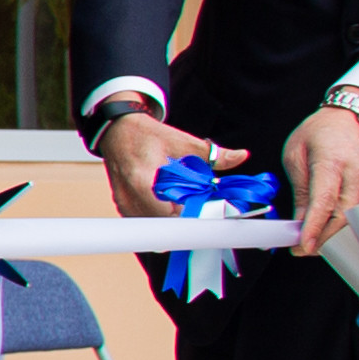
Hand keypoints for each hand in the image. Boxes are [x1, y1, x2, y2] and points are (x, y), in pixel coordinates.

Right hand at [91, 104, 227, 222]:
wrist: (117, 131)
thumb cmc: (146, 135)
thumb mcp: (182, 141)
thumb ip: (213, 153)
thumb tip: (240, 156)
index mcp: (143, 178)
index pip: (167, 214)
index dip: (188, 220)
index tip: (204, 215)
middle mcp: (129, 194)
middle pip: (160, 225)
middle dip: (182, 222)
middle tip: (196, 211)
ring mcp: (123, 202)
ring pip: (150, 228)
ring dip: (168, 223)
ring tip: (181, 207)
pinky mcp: (122, 206)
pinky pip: (142, 222)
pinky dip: (157, 219)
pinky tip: (167, 207)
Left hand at [280, 103, 358, 256]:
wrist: (350, 115)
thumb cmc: (320, 130)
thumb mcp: (296, 154)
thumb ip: (299, 189)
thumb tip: (298, 220)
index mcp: (332, 162)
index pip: (324, 202)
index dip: (314, 227)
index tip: (302, 245)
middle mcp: (356, 173)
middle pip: (345, 215)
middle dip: (324, 238)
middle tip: (303, 249)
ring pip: (355, 216)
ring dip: (335, 234)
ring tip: (313, 242)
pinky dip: (345, 224)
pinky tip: (330, 229)